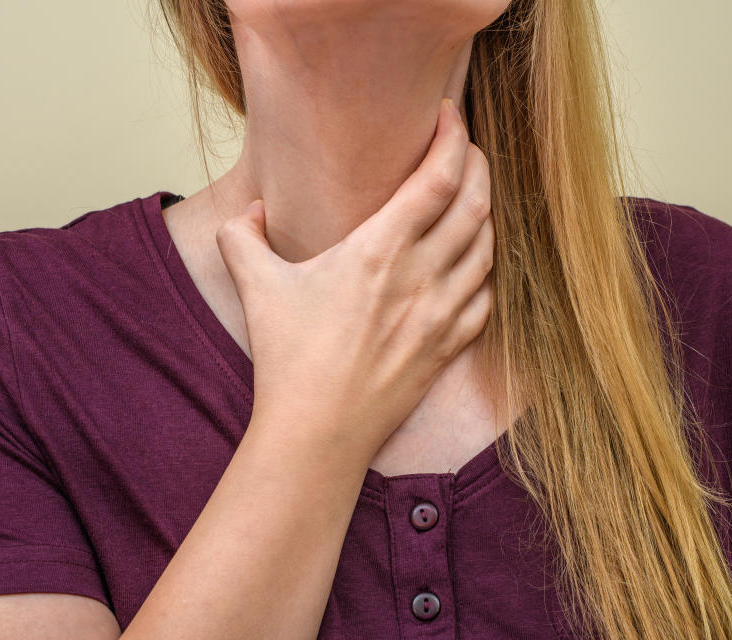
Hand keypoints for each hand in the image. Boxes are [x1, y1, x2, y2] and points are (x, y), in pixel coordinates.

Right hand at [216, 98, 493, 460]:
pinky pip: (486, 298)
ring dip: (487, 214)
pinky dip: (486, 270)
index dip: (453, 138)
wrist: (317, 434)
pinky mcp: (448, 348)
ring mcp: (441, 315)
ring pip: (488, 248)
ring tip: (472, 199)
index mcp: (378, 251)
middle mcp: (421, 277)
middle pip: (476, 203)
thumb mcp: (256, 286)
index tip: (450, 116)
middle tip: (467, 149)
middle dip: (479, 164)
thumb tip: (249, 214)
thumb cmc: (288, 361)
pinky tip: (473, 265)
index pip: (436, 178)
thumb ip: (244, 238)